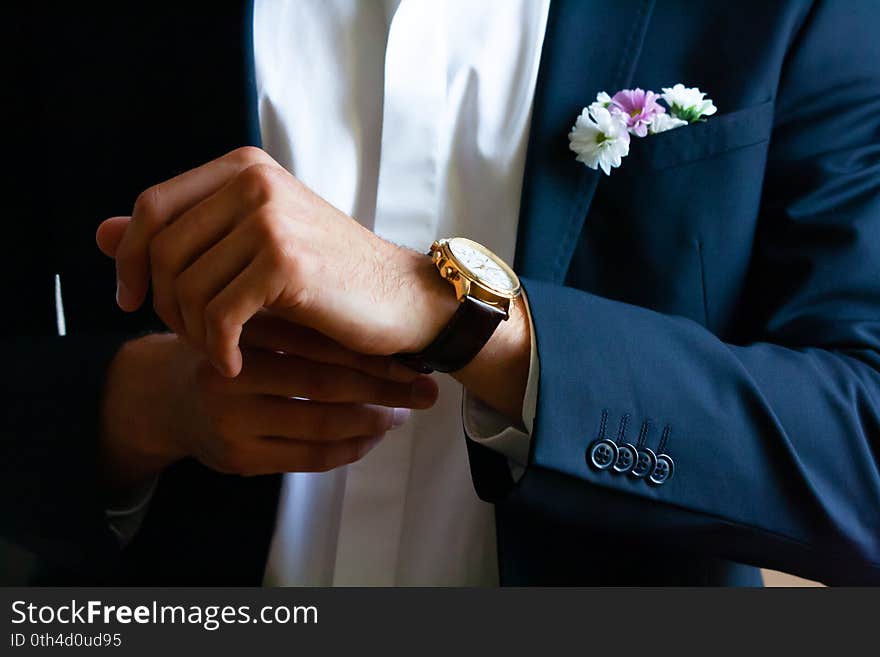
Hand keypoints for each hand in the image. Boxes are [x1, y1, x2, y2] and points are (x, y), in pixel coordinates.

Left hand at [97, 147, 457, 376]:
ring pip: (183, 287)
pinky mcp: (283, 261)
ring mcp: (269, 217)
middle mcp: (253, 181)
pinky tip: (234, 365)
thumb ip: (181, 235)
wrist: (402, 300)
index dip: (129, 258)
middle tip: (193, 338)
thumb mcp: (250, 249)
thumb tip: (98, 234)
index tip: (130, 301)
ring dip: (191, 333)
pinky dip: (217, 350)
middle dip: (162, 305)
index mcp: (244, 169)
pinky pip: (216, 315)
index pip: (151, 207)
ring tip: (220, 351)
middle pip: (160, 250)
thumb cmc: (331, 279)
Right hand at [100, 313, 438, 496]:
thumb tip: (378, 319)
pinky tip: (376, 436)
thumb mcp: (252, 322)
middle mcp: (231, 376)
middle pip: (324, 383)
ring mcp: (232, 422)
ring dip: (374, 419)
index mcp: (239, 331)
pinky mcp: (239, 460)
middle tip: (426, 388)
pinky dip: (351, 448)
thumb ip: (298, 315)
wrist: (164, 399)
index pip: (317, 340)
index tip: (411, 354)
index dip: (368, 350)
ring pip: (321, 424)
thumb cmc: (230, 352)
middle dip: (384, 387)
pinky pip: (310, 458)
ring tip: (407, 411)